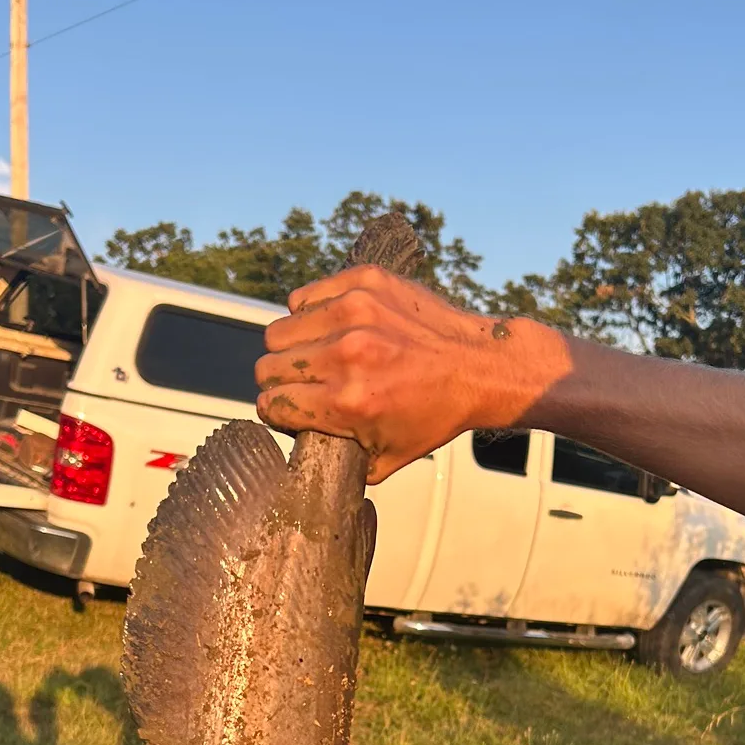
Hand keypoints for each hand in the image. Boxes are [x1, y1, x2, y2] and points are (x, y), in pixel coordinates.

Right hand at [254, 266, 570, 481]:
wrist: (477, 367)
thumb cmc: (434, 415)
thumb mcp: (387, 460)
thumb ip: (340, 461)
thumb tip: (304, 450)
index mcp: (348, 402)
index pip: (272, 404)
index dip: (278, 412)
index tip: (290, 409)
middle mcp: (346, 355)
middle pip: (267, 366)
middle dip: (279, 381)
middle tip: (304, 384)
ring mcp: (354, 314)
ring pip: (280, 329)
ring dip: (292, 346)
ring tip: (317, 354)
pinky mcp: (363, 283)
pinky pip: (305, 296)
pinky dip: (311, 312)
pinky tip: (332, 327)